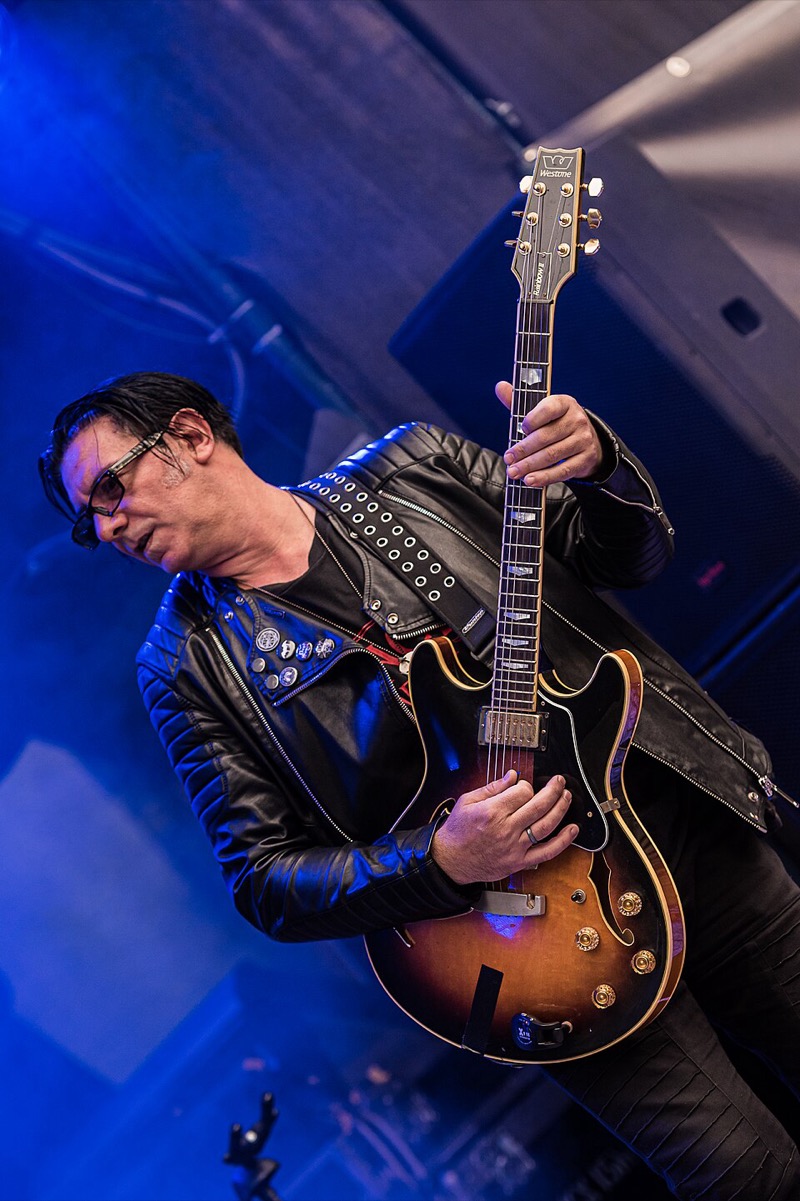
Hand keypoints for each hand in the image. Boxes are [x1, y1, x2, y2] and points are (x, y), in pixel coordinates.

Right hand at [431, 769, 577, 885]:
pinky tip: (573, 830)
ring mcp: (515, 846)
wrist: (450, 861)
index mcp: (492, 811)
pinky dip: (563, 841)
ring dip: (561, 809)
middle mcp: (506, 829)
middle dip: (553, 790)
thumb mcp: (467, 801)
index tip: (524, 786)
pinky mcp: (519, 861)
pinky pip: (547, 852)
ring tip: (567, 797)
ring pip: (546, 825)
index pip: (522, 792)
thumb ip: (492, 788)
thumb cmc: (458, 832)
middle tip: (559, 782)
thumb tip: (512, 776)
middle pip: (538, 805)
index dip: (526, 785)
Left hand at [496, 381, 603, 485]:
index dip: (533, 419)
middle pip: (546, 436)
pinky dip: (545, 477)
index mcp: (564, 403)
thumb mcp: (540, 410)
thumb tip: (500, 386)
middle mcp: (577, 420)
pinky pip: (563, 471)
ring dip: (530, 465)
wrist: (585, 440)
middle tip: (508, 458)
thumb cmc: (555, 423)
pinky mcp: (585, 459)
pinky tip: (530, 480)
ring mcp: (583, 440)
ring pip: (553, 455)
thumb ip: (518, 401)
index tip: (520, 429)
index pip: (549, 408)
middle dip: (523, 449)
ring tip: (514, 472)